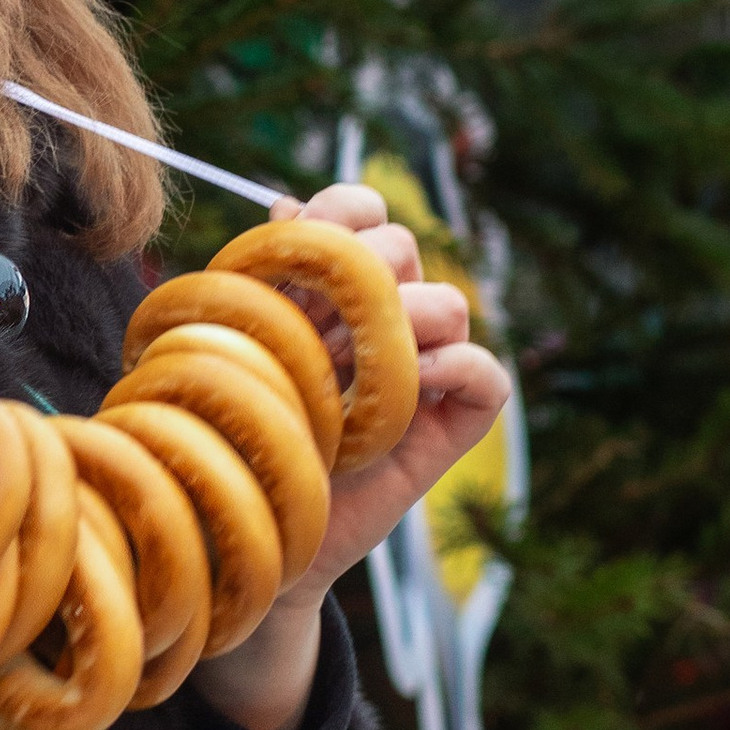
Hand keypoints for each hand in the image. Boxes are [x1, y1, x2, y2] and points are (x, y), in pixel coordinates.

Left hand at [186, 181, 510, 729]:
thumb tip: (283, 207)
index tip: (304, 237)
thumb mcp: (242, 347)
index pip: (361, 210)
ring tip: (349, 367)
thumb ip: (262, 278)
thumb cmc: (243, 430)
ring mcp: (423, 372)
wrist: (255, 522)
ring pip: (450, 304)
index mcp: (332, 286)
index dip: (342, 208)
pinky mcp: (450, 427)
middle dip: (360, 274)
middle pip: (405, 247)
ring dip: (402, 323)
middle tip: (312, 329)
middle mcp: (384, 319)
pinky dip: (456, 367)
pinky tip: (410, 385)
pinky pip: (488, 376)